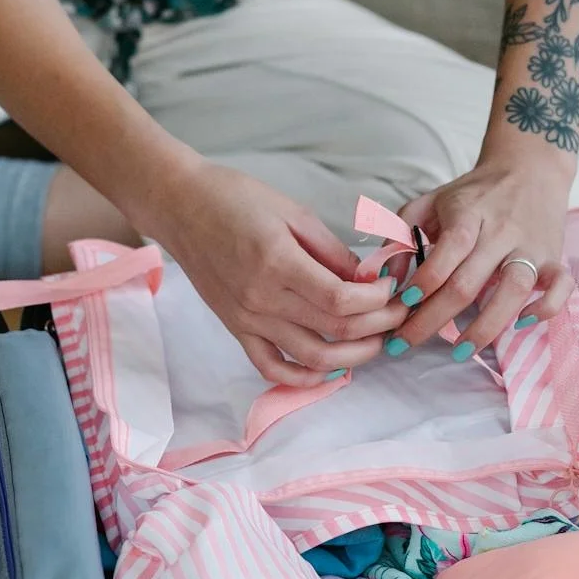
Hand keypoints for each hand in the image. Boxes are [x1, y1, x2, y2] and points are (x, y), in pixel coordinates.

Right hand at [139, 159, 406, 386]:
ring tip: (375, 342)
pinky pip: (271, 367)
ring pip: (312, 358)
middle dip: (378, 325)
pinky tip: (329, 371)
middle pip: (335, 330)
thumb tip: (365, 281)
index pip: (341, 300)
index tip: (391, 288)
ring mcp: (247, 319)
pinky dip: (303, 378)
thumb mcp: (294, 212)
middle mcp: (262, 299)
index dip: (377, 300)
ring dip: (353, 357)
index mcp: (278, 263)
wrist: (181, 208)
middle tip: (398, 313)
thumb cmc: (235, 199)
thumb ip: (332, 251)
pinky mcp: (236, 328)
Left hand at [387, 160, 574, 358]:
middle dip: (434, 318)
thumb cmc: (472, 193)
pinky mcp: (555, 257)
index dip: (425, 280)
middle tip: (407, 343)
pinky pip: (561, 286)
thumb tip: (385, 278)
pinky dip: (547, 307)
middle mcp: (502, 232)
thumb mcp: (429, 203)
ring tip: (460, 351)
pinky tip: (521, 324)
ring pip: (513, 290)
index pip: (448, 251)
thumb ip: (400, 234)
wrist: (529, 168)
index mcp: (469, 214)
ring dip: (486, 326)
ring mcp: (531, 246)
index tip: (403, 304)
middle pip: (469, 282)